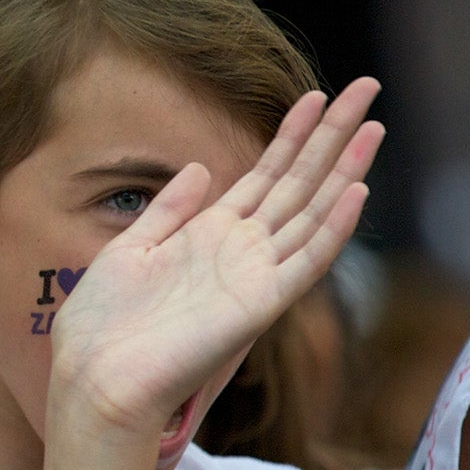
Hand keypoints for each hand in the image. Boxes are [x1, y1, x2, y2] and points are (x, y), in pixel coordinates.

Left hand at [49, 80, 383, 439]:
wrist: (95, 381)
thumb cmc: (102, 327)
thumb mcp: (128, 251)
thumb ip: (167, 211)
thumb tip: (198, 167)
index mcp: (208, 236)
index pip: (264, 175)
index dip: (292, 135)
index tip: (316, 95)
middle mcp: (239, 252)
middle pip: (299, 183)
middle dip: (332, 136)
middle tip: (367, 87)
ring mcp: (254, 277)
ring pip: (312, 213)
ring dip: (344, 170)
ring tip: (374, 125)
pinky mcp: (259, 305)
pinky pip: (305, 262)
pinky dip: (332, 229)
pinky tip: (356, 191)